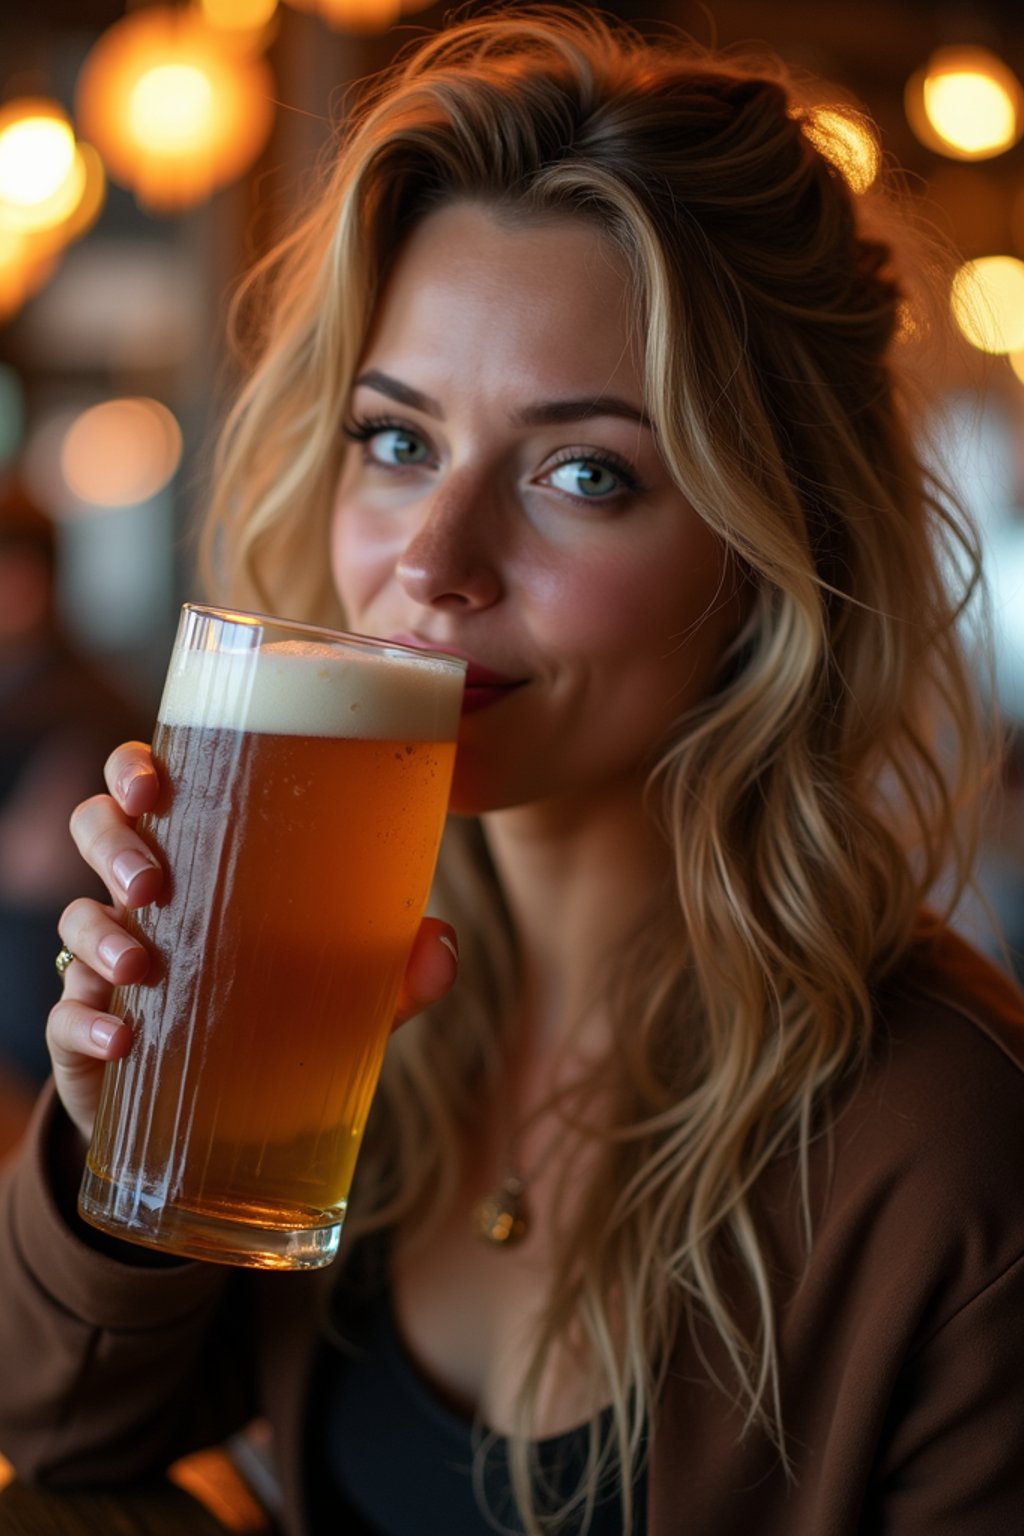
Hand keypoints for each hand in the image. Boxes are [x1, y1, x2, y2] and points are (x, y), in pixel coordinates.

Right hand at [48, 742, 459, 1142]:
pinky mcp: (84, 1032)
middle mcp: (145, 899)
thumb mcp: (349, 997)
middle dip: (113, 842)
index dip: (134, 768)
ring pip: (74, 917)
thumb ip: (396, 972)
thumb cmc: (282, 1024)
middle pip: (96, 829)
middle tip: (150, 882)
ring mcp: (106, 963)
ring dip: (99, 934)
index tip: (152, 784)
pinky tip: (123, 1041)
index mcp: (201, 861)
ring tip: (142, 968)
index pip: (149, 786)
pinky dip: (85, 1023)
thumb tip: (443, 943)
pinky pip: (64, 1013)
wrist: (228, 1132)